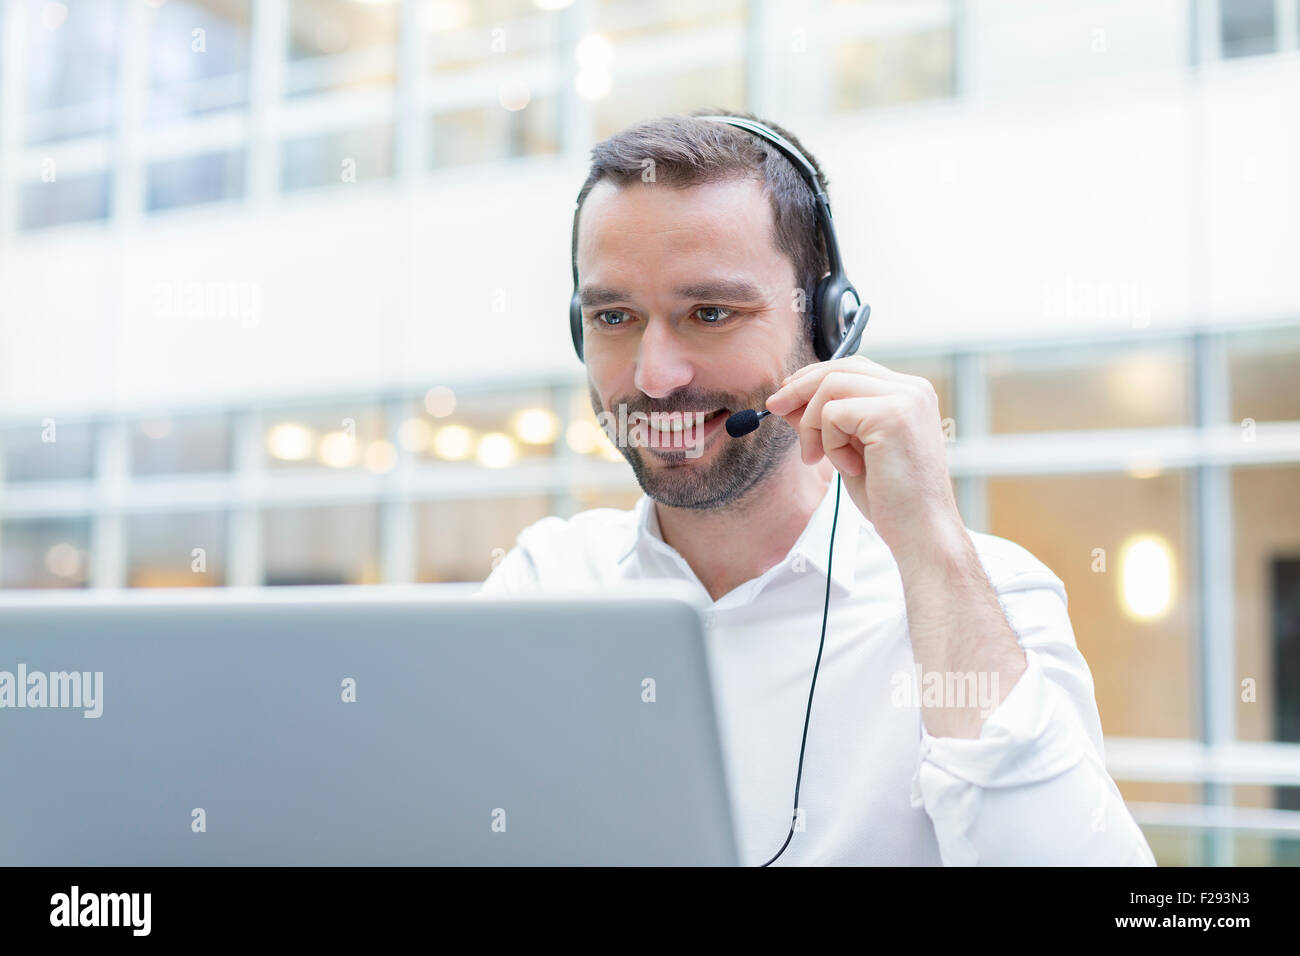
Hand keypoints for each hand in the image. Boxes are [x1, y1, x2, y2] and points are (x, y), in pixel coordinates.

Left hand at [764, 355, 962, 560]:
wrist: (921, 532)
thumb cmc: (891, 498)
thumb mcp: (851, 449)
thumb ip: (827, 420)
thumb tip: (789, 400)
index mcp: (909, 393)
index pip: (852, 367)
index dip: (813, 378)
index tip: (785, 397)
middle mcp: (913, 389)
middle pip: (839, 368)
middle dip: (799, 388)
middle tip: (774, 409)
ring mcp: (905, 399)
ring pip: (830, 388)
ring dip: (812, 425)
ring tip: (820, 457)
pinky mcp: (892, 416)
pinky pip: (833, 415)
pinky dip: (829, 443)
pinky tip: (849, 468)